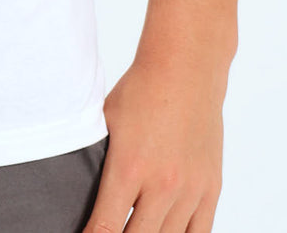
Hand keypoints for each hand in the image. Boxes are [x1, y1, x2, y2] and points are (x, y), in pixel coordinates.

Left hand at [81, 46, 226, 232]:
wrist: (185, 69)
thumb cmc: (139, 92)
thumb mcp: (105, 123)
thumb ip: (95, 162)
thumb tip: (75, 190)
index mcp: (129, 168)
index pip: (106, 227)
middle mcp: (162, 184)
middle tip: (108, 232)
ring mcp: (190, 189)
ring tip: (135, 231)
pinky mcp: (211, 188)